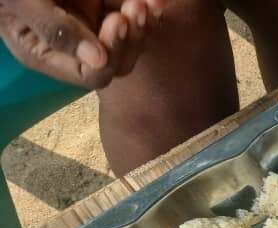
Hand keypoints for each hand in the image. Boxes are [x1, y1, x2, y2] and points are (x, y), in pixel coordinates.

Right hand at [0, 0, 168, 88]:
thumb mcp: (23, 3)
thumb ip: (55, 30)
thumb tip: (97, 60)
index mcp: (49, 54)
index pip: (92, 74)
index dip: (110, 55)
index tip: (115, 22)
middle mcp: (75, 46)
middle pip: (118, 61)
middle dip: (131, 39)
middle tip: (135, 9)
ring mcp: (89, 25)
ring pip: (130, 40)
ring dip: (142, 24)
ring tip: (146, 3)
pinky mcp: (100, 6)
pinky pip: (129, 14)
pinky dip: (146, 8)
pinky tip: (157, 2)